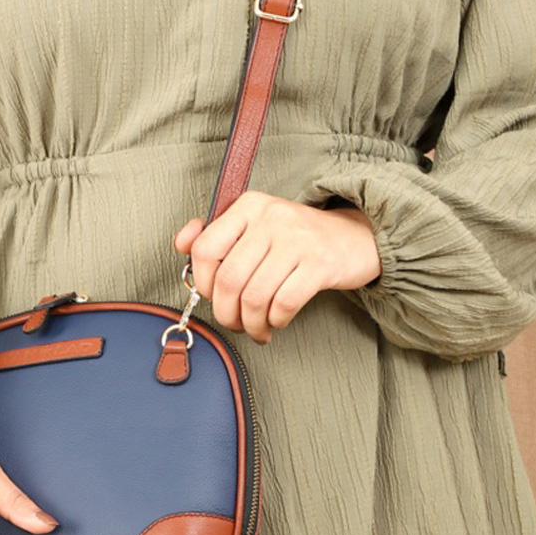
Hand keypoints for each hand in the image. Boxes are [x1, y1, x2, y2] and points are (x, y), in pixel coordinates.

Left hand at [173, 191, 381, 344]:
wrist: (355, 237)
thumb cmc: (296, 238)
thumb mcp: (255, 225)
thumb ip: (216, 233)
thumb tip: (181, 242)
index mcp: (249, 206)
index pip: (205, 248)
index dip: (203, 282)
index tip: (214, 295)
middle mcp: (271, 218)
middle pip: (229, 279)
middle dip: (226, 312)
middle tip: (234, 323)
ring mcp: (298, 240)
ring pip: (255, 296)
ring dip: (251, 323)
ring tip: (256, 329)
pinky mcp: (320, 264)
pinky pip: (284, 303)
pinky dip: (275, 320)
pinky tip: (277, 321)